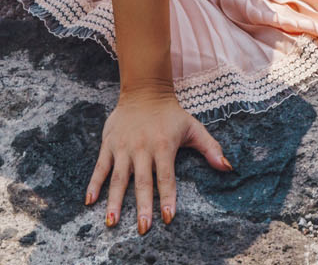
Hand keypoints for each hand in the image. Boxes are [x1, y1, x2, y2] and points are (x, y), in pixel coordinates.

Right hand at [87, 86, 229, 232]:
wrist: (144, 89)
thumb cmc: (171, 114)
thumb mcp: (193, 127)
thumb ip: (210, 147)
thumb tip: (228, 168)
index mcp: (163, 145)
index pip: (166, 176)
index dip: (168, 197)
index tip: (168, 217)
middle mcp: (142, 147)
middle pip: (142, 181)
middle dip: (142, 206)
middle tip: (143, 228)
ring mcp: (124, 146)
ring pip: (118, 177)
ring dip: (114, 201)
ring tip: (111, 222)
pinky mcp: (109, 144)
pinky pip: (100, 166)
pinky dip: (94, 183)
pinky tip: (89, 201)